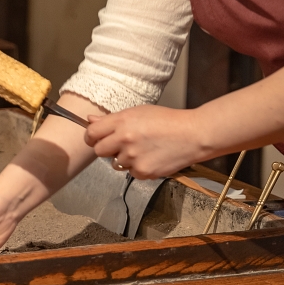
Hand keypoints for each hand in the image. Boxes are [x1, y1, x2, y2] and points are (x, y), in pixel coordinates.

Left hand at [84, 105, 209, 178]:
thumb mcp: (138, 112)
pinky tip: (151, 158)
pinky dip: (139, 168)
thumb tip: (90, 120)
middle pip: (99, 151)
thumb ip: (112, 119)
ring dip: (124, 159)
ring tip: (142, 150)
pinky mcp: (143, 171)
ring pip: (116, 163)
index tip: (95, 139)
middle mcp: (124, 139)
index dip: (91, 137)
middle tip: (120, 145)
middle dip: (106, 149)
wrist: (193, 135)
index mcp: (122, 121)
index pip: (91, 133)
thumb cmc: (167, 120)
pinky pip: (131, 172)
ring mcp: (133, 157)